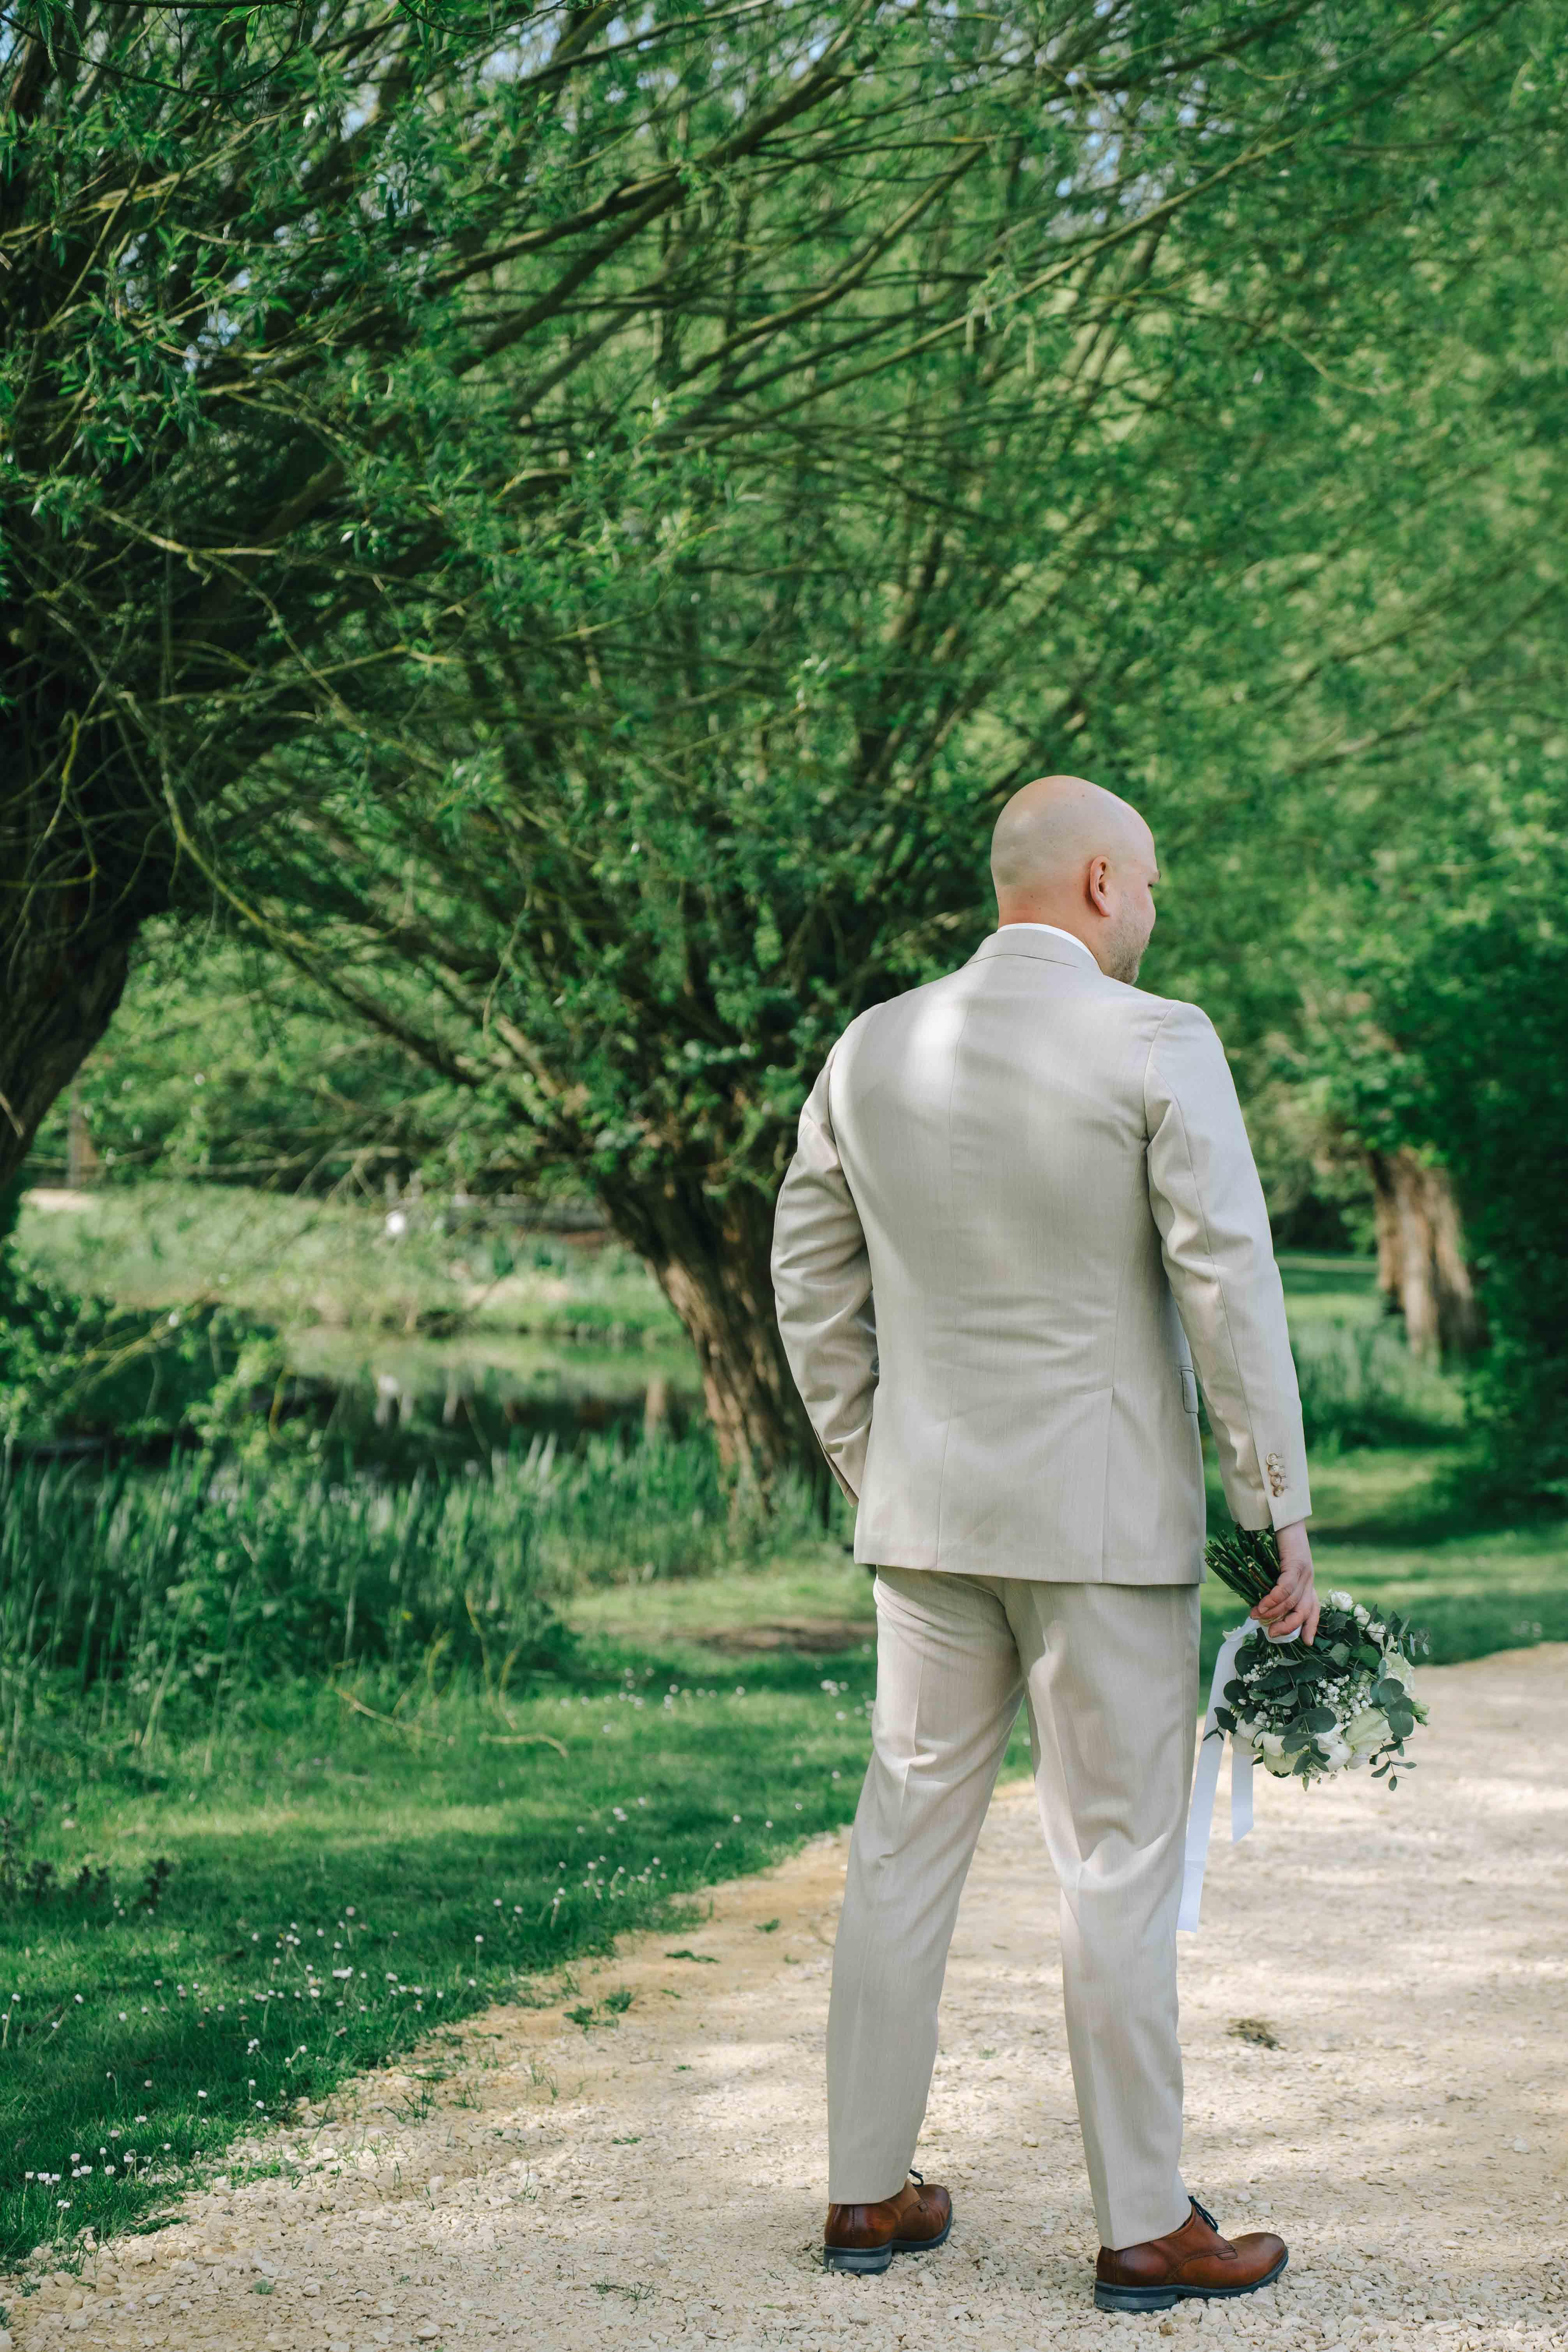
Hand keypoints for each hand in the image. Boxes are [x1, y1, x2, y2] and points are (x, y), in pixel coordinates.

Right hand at [1251, 1518, 1318, 1643]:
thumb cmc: (1274, 1539)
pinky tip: (1263, 1605)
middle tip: (1272, 1634)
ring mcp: (1305, 1572)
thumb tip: (1260, 1606)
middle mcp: (1309, 1579)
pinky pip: (1286, 1588)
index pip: (1313, 1608)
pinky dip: (1273, 1599)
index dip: (1311, 1627)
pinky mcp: (1297, 1564)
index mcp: (1307, 1581)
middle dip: (1288, 1626)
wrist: (1281, 1515)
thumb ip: (1273, 1585)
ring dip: (1273, 1612)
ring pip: (1292, 1601)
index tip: (1307, 1642)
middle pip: (1304, 1611)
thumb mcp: (1275, 1568)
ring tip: (1257, 1616)